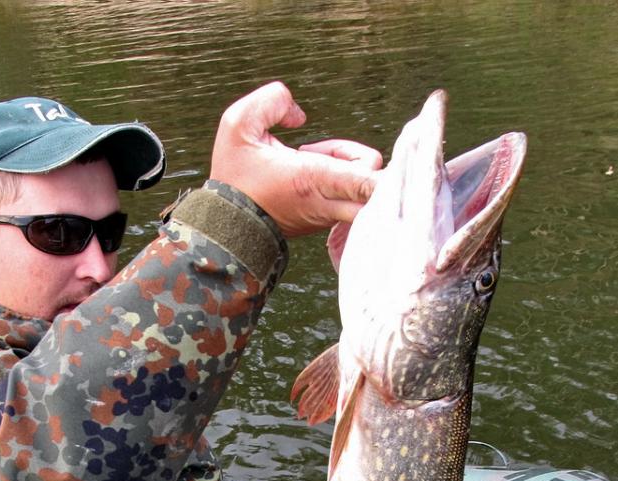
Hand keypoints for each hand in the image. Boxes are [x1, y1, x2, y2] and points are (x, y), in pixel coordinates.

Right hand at [209, 82, 382, 237]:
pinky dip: (344, 181)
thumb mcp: (238, 124)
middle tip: (355, 148)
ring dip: (352, 166)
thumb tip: (299, 114)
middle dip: (380, 168)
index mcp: (313, 179)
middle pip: (380, 190)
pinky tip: (312, 171)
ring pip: (365, 190)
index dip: (393, 172)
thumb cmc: (233, 177)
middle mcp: (328, 202)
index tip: (406, 157)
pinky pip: (352, 198)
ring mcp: (329, 216)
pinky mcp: (326, 221)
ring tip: (311, 156)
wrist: (225, 228)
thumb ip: (272, 101)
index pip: (369, 181)